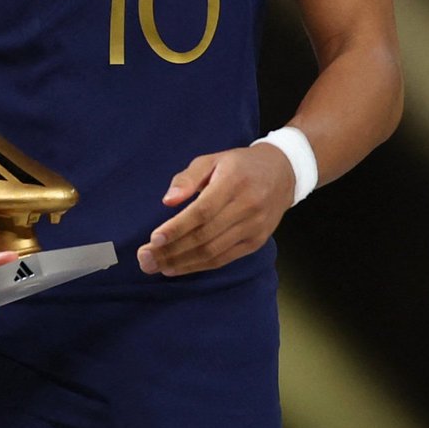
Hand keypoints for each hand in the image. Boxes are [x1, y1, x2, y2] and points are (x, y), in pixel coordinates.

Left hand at [137, 144, 294, 276]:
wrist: (283, 173)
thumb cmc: (240, 165)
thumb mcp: (213, 159)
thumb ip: (188, 177)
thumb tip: (167, 201)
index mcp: (233, 181)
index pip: (203, 210)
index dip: (178, 227)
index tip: (154, 238)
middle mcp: (247, 206)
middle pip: (205, 236)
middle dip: (172, 250)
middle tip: (145, 259)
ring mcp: (254, 227)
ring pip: (214, 252)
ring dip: (182, 263)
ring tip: (156, 266)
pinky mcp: (256, 242)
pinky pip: (224, 259)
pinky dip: (199, 266)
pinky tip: (179, 267)